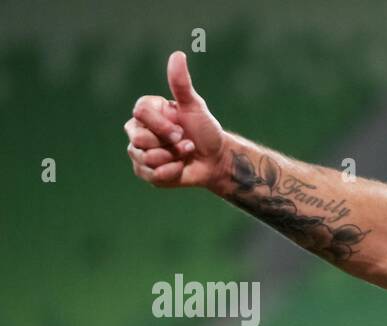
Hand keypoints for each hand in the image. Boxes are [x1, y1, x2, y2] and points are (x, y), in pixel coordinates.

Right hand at [124, 51, 224, 188]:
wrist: (216, 160)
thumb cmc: (205, 131)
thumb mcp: (195, 106)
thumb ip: (181, 84)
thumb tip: (178, 55)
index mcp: (146, 112)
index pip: (140, 113)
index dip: (161, 126)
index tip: (180, 131)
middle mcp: (137, 130)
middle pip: (139, 139)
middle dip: (169, 145)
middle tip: (185, 143)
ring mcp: (139, 152)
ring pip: (146, 159)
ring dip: (172, 159)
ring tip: (184, 155)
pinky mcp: (145, 172)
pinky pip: (153, 175)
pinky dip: (172, 173)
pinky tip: (181, 168)